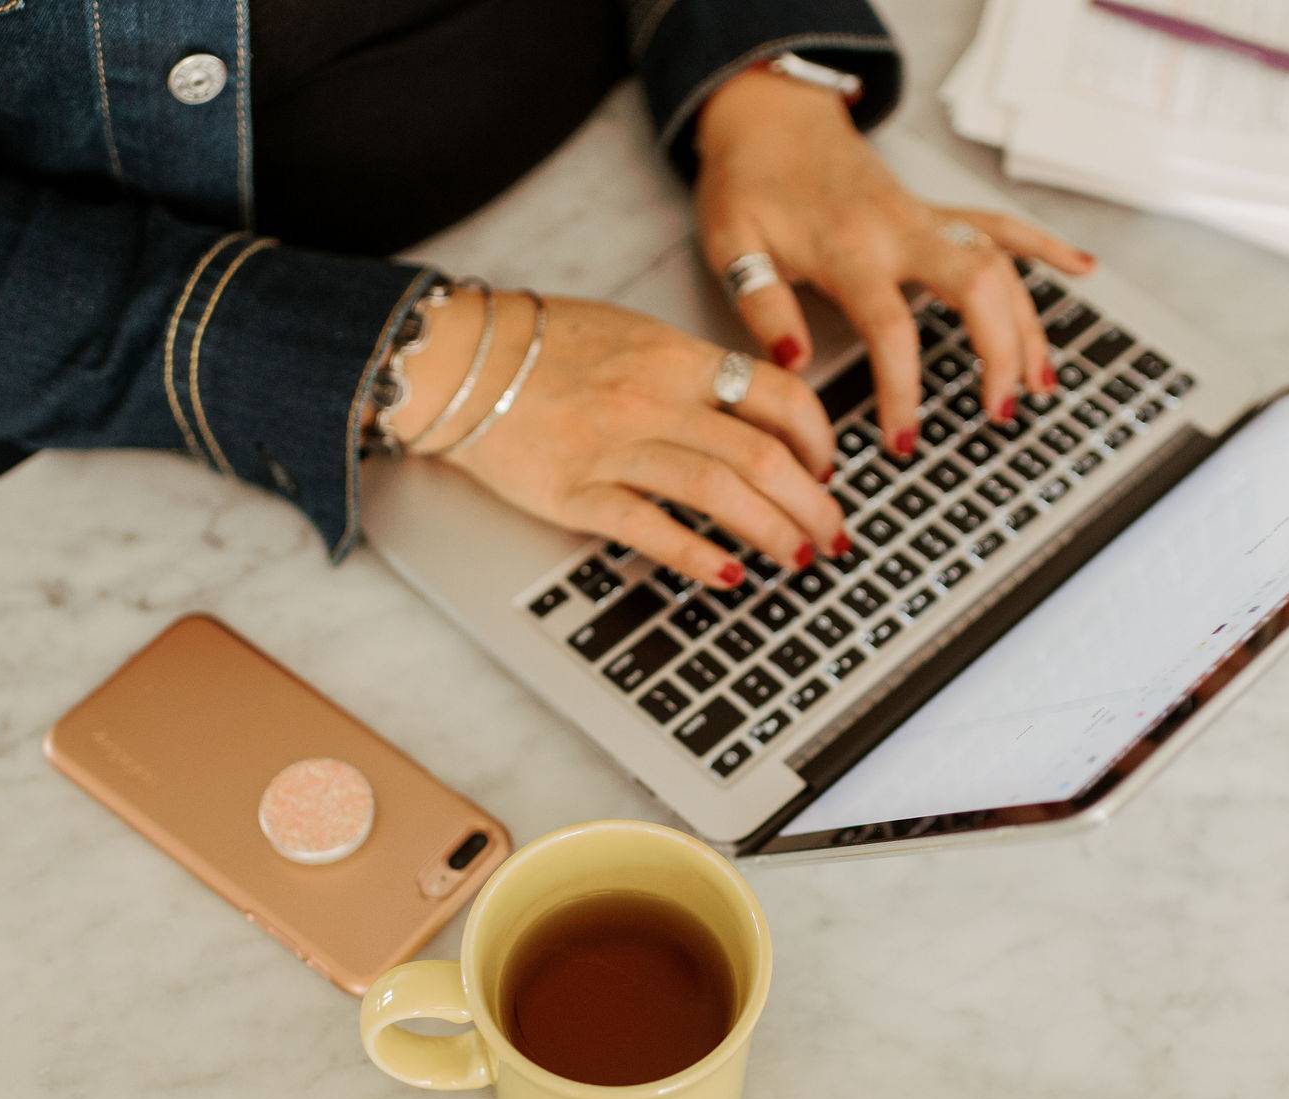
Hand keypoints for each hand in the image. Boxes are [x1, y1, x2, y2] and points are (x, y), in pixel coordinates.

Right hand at [391, 290, 846, 584]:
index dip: (819, 440)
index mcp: (678, 358)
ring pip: (718, 490)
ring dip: (770, 531)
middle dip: (812, 503)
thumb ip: (693, 370)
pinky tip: (728, 574)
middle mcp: (655, 399)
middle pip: (762, 454)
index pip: (779, 396)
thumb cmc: (542, 346)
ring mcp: (614, 447)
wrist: (456, 359)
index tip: (827, 470)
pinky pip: (649, 527)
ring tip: (796, 558)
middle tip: (832, 534)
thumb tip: (753, 408)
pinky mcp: (575, 491)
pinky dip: (696, 555)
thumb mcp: (634, 334)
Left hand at [694, 69, 1094, 455]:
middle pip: (977, 285)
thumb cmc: (747, 186)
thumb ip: (761, 305)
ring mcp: (926, 220)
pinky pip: (1002, 225)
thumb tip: (793, 361)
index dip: (904, 388)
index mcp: (850, 250)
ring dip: (1028, 322)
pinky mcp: (935, 213)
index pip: (892, 327)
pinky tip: (1082, 269)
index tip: (904, 439)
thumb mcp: (731, 245)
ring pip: (1000, 264)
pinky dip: (1045, 246)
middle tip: (1000, 411)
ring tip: (1040, 384)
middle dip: (1000, 350)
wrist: (767, 116)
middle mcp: (901, 232)